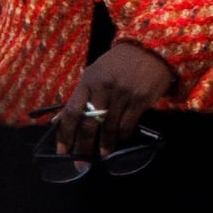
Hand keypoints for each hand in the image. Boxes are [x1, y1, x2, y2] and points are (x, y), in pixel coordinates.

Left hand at [55, 42, 174, 157]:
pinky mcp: (140, 99)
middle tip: (81, 163)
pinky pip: (127, 124)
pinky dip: (122, 136)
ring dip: (105, 145)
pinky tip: (120, 141)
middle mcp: (104, 87)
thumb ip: (81, 95)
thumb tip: (61, 120)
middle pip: (89, 124)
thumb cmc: (118, 63)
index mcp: (89, 81)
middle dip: (83, 146)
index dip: (65, 134)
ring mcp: (123, 93)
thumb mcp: (96, 73)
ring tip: (103, 154)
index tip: (63, 150)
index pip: (72, 111)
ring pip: (109, 127)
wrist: (150, 49)